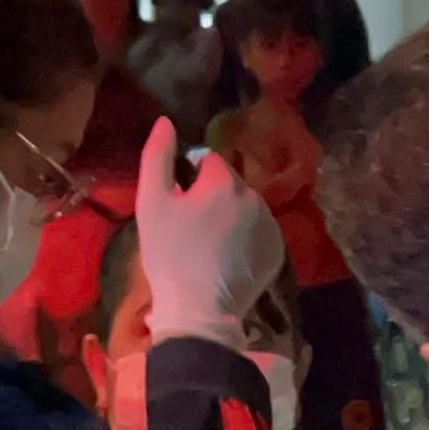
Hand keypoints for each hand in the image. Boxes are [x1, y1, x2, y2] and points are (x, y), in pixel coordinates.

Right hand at [134, 116, 283, 352]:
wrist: (199, 308)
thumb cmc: (169, 253)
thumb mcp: (151, 201)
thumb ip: (157, 156)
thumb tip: (166, 121)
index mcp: (225, 181)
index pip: (209, 162)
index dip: (192, 181)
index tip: (181, 205)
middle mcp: (255, 197)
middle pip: (231, 185)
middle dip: (214, 199)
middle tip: (193, 229)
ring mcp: (270, 225)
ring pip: (246, 209)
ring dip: (232, 218)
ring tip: (211, 246)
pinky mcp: (277, 250)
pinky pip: (260, 233)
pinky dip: (247, 239)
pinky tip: (229, 259)